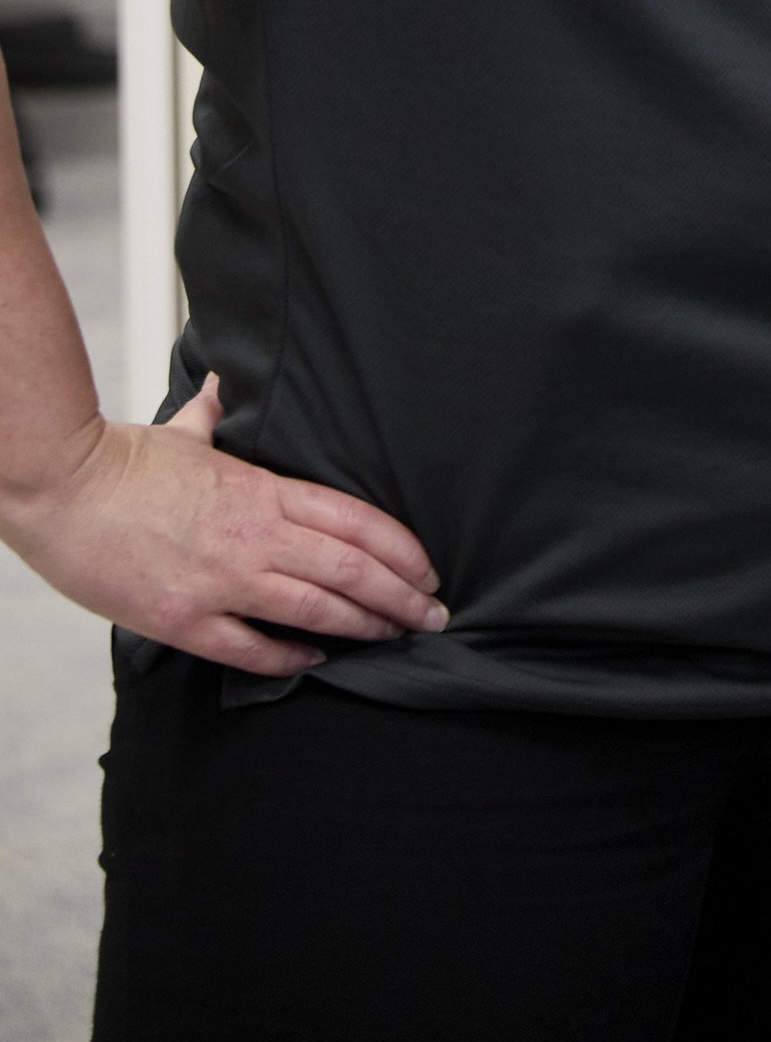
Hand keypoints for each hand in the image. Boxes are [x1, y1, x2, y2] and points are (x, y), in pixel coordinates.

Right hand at [2, 375, 446, 678]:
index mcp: (262, 490)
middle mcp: (254, 536)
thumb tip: (222, 382)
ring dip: (363, 625)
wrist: (67, 490)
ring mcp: (222, 580)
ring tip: (394, 636)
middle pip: (350, 568)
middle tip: (433, 615)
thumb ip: (215, 412)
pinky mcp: (185, 618)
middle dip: (400, 595)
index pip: (353, 519)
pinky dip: (287, 656)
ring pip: (314, 608)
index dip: (400, 547)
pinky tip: (312, 659)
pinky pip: (250, 646)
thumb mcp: (185, 431)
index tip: (427, 567)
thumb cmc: (124, 462)